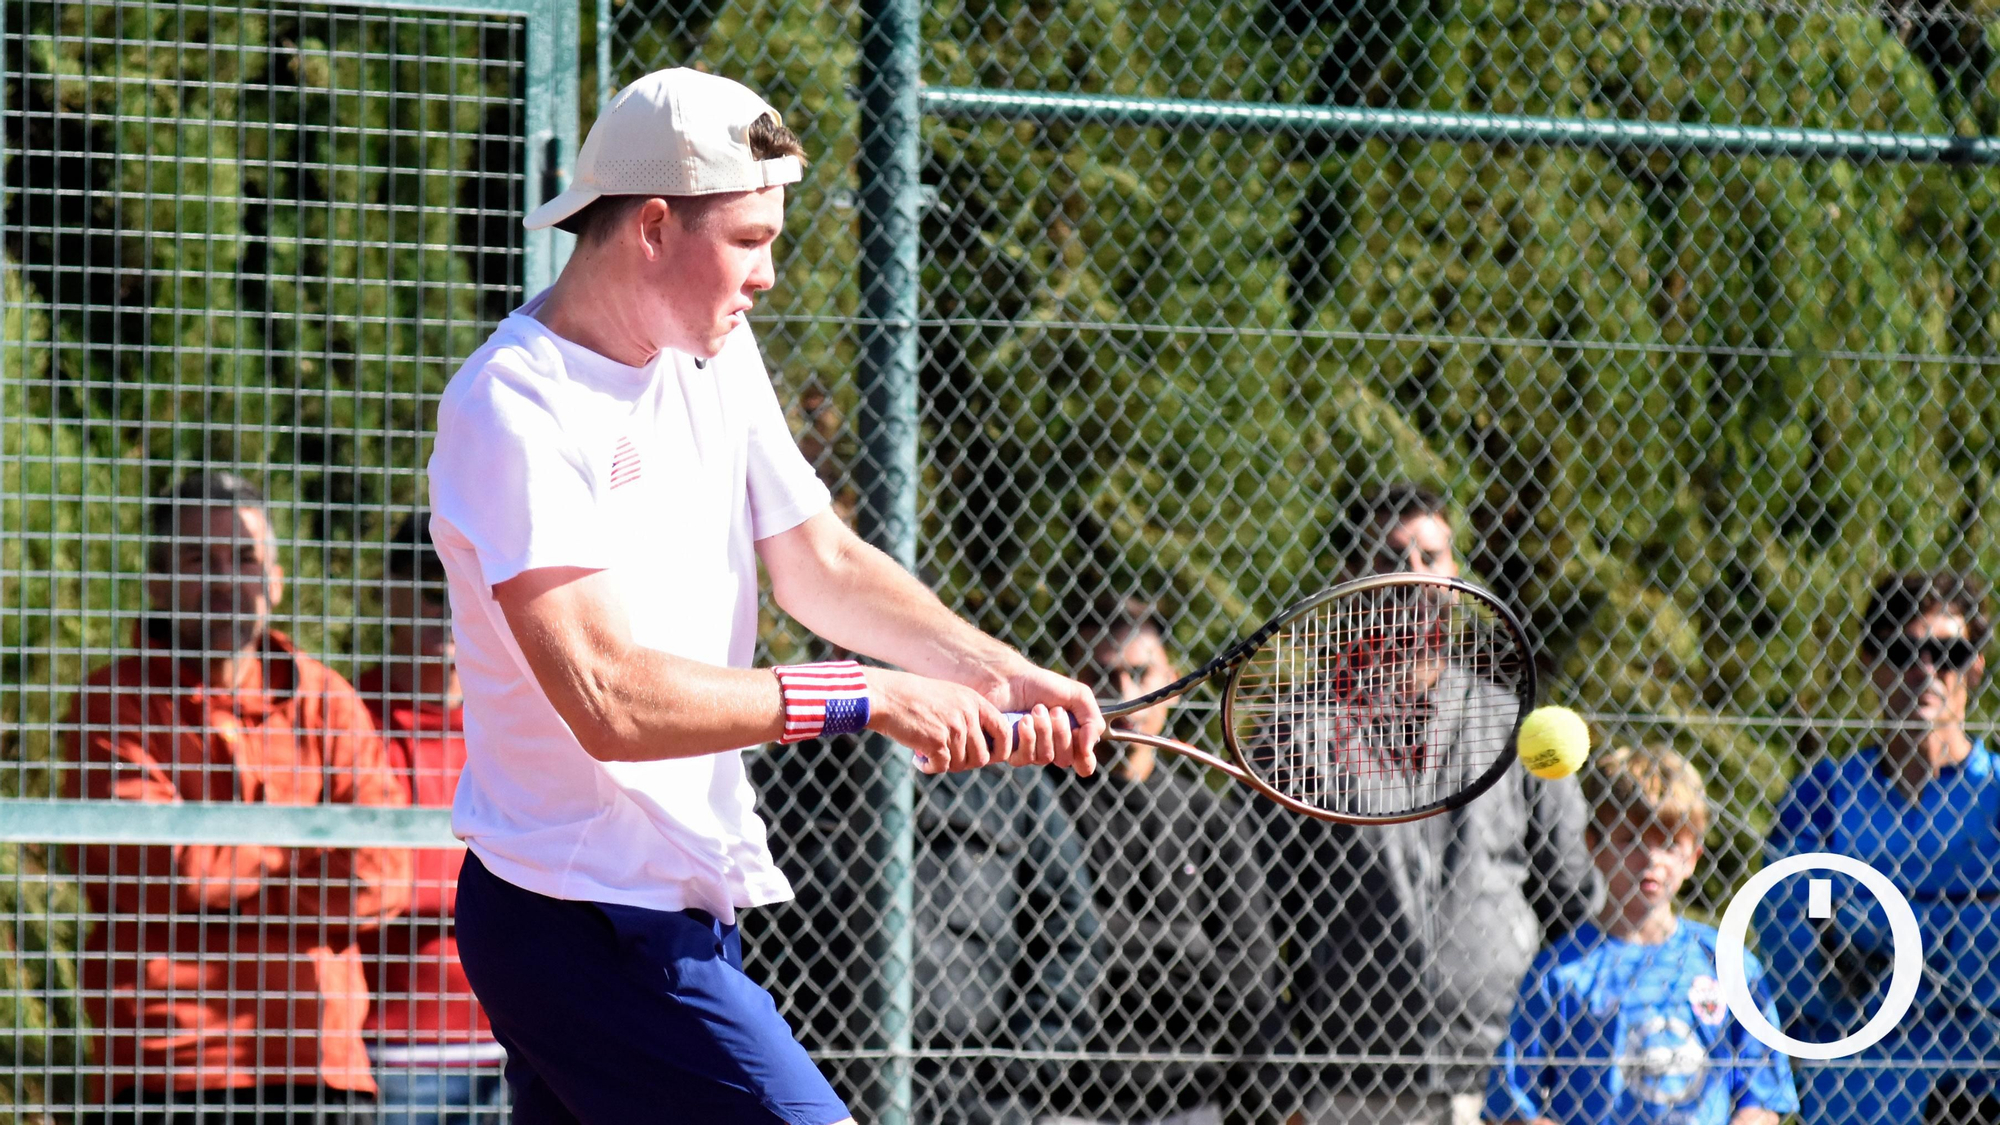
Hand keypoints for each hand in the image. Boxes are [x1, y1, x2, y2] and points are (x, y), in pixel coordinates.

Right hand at [864, 667, 1011, 774]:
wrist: (887, 696)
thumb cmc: (915, 698)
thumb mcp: (950, 698)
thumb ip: (969, 717)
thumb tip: (983, 750)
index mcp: (975, 702)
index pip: (1004, 732)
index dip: (1000, 750)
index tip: (987, 757)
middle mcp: (968, 714)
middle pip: (982, 757)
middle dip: (966, 763)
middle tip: (948, 758)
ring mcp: (954, 728)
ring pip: (962, 764)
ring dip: (946, 764)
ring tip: (930, 755)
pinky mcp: (937, 741)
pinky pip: (942, 767)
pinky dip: (929, 767)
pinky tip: (919, 760)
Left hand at [994, 663, 1103, 776]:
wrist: (1009, 678)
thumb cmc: (1042, 685)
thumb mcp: (1078, 696)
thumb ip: (1093, 720)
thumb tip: (1089, 748)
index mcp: (1070, 737)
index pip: (1084, 764)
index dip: (1084, 756)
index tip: (1078, 733)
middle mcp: (1051, 748)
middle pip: (1066, 759)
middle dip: (1061, 732)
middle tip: (1054, 710)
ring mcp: (1031, 752)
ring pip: (1046, 757)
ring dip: (1044, 730)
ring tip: (1036, 709)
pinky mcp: (1011, 751)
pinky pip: (1025, 758)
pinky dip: (1028, 737)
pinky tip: (1023, 720)